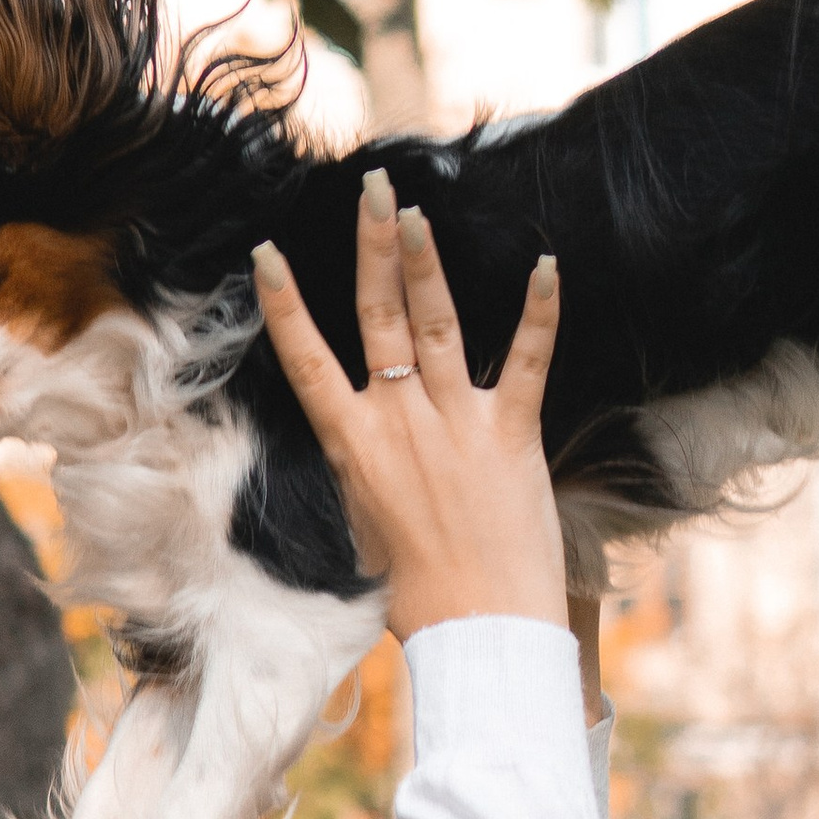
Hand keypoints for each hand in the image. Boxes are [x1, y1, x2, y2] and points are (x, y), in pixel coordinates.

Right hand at [253, 171, 566, 642]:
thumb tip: (364, 454)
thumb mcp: (368, 532)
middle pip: (376, 317)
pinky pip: (524, 360)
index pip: (308, 360)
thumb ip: (368, 477)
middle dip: (371, 246)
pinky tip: (548, 265)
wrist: (479, 630)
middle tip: (372, 188)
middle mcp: (398, 421)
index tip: (270, 253)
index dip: (287, 304)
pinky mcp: (510, 433)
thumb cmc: (419, 599)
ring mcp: (454, 422)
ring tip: (417, 209)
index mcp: (355, 446)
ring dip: (426, 261)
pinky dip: (538, 312)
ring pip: (433, 323)